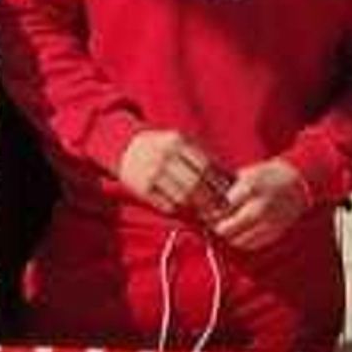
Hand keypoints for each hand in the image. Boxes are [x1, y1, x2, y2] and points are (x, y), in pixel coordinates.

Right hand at [117, 128, 232, 221]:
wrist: (124, 146)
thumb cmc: (160, 146)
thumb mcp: (179, 142)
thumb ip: (201, 155)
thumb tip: (227, 177)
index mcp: (176, 141)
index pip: (204, 166)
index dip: (217, 183)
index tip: (226, 194)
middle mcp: (164, 156)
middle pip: (195, 184)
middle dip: (209, 199)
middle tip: (217, 208)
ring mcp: (152, 173)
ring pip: (182, 197)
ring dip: (194, 207)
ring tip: (202, 210)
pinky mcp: (142, 188)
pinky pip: (166, 205)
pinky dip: (178, 209)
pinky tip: (183, 208)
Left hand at [212, 159, 311, 251]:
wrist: (298, 183)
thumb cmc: (269, 175)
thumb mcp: (246, 173)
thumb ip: (228, 187)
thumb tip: (210, 199)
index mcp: (250, 187)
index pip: (221, 207)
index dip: (210, 210)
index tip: (207, 210)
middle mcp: (259, 207)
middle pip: (227, 228)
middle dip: (217, 226)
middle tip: (213, 222)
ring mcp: (268, 222)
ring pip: (238, 240)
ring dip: (229, 235)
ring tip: (226, 228)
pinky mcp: (275, 233)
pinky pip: (252, 244)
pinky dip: (243, 241)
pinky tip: (240, 233)